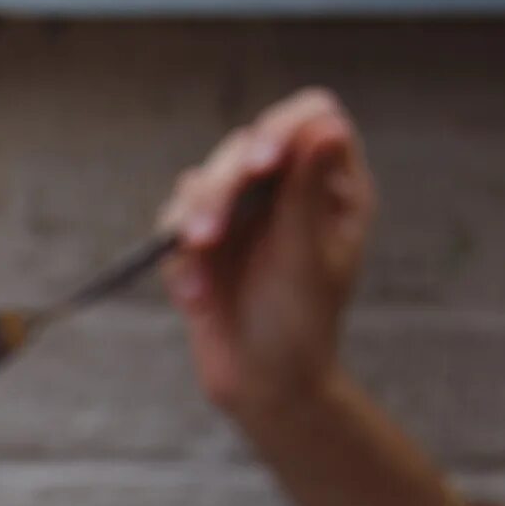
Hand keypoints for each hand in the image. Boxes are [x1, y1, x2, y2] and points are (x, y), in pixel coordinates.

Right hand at [158, 87, 373, 425]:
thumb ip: (306, 192)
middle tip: (207, 235)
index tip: (262, 161)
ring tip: (197, 272)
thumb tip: (322, 127)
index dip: (283, 128)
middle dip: (221, 189)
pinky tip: (194, 299)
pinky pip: (174, 225)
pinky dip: (180, 260)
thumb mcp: (306, 258)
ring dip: (193, 221)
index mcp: (330, 188)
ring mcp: (241, 213)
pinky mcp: (201, 241)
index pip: (310, 120)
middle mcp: (285, 190)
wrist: (263, 385)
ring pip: (202, 182)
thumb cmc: (300, 327)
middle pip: (244, 148)